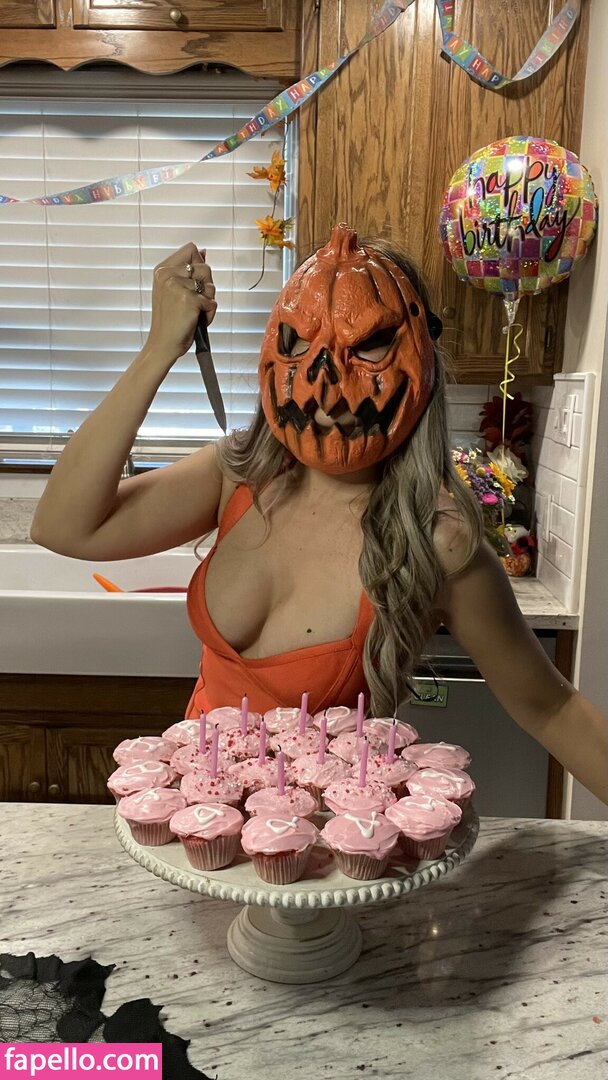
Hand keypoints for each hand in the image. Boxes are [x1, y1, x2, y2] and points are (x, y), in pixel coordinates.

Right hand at [143, 242, 217, 364]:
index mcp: (162, 269)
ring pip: (211, 286)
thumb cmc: (170, 320)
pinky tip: (195, 321)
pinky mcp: (189, 300)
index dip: (199, 264)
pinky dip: (208, 315)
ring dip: (207, 301)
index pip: (191, 249)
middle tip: (192, 302)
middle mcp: (168, 275)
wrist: (163, 343)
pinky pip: (212, 303)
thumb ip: (187, 270)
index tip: (193, 281)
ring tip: (193, 312)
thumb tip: (203, 252)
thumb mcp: (173, 290)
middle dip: (206, 286)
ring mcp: (178, 286)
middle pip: (205, 267)